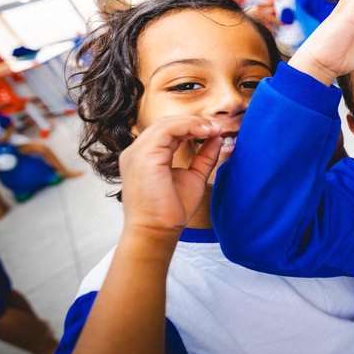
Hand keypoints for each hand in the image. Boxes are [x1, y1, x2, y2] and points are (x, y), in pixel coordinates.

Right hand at [119, 116, 221, 235]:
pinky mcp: (143, 155)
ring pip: (167, 123)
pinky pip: (167, 129)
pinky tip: (205, 132)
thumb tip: (216, 138)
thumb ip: (204, 157)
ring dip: (193, 123)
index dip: (192, 127)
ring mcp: (137, 152)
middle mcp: (136, 152)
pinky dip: (188, 127)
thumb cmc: (171, 210)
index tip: (215, 131)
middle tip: (217, 128)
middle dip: (194, 122)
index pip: (167, 131)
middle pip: (166, 124)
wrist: (157, 231)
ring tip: (213, 129)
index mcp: (145, 156)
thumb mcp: (193, 176)